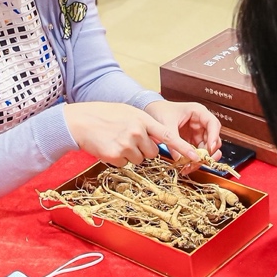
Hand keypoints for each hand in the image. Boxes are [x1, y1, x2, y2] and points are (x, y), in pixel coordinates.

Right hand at [63, 102, 200, 166]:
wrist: (80, 121)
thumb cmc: (105, 115)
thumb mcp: (128, 112)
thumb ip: (145, 124)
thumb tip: (158, 139)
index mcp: (142, 119)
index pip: (167, 135)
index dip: (183, 147)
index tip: (196, 156)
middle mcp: (136, 131)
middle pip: (152, 152)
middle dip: (144, 149)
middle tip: (128, 139)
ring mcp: (126, 144)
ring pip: (139, 159)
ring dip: (130, 154)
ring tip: (117, 141)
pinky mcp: (115, 155)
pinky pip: (125, 164)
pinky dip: (118, 158)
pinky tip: (109, 147)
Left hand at [143, 100, 222, 159]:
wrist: (151, 111)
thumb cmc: (160, 111)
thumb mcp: (166, 124)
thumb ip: (173, 140)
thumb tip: (179, 158)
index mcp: (198, 112)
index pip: (213, 124)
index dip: (214, 137)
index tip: (209, 149)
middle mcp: (201, 123)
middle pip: (213, 139)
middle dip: (208, 152)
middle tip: (199, 161)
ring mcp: (198, 133)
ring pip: (207, 149)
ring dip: (201, 159)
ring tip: (190, 166)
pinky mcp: (192, 141)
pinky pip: (198, 152)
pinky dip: (194, 160)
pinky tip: (186, 166)